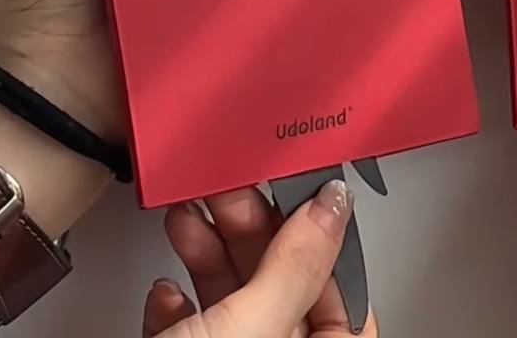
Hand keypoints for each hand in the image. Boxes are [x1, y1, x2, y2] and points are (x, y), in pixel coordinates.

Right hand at [142, 180, 375, 336]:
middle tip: (229, 192)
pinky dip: (179, 301)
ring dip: (208, 253)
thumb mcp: (251, 324)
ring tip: (189, 216)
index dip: (325, 243)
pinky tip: (167, 285)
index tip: (301, 196)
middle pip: (282, 289)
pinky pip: (193, 327)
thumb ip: (294, 264)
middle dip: (251, 233)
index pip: (348, 300)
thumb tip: (332, 205)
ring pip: (234, 302)